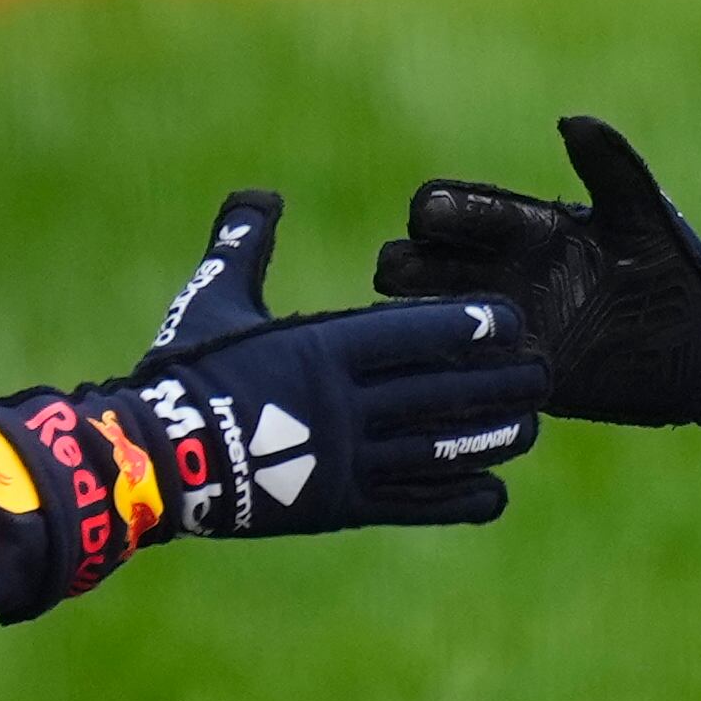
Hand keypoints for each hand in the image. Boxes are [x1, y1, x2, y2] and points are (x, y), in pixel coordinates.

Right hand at [110, 192, 544, 533]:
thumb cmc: (183, 370)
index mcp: (321, 348)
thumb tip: (260, 195)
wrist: (153, 460)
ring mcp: (344, 459)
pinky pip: (410, 501)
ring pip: (435, 448)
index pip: (413, 335)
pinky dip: (455, 499)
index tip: (511, 321)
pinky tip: (496, 494)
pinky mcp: (337, 505)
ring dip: (490, 438)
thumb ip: (245, 246)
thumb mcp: (215, 300)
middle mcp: (344, 404)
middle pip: (440, 392)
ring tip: (533, 428)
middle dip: (500, 384)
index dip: (468, 328)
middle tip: (547, 374)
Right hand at [373, 117, 700, 424]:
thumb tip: (572, 120)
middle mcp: (500, 273)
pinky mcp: (512, 375)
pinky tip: (451, 369)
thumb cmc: (675, 272)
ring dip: (419, 321)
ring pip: (426, 318)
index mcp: (523, 227)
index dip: (436, 210)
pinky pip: (459, 372)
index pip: (451, 208)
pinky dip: (448, 368)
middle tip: (411, 275)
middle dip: (405, 265)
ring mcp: (502, 326)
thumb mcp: (644, 219)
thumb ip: (613, 171)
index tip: (430, 216)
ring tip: (432, 325)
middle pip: (417, 263)